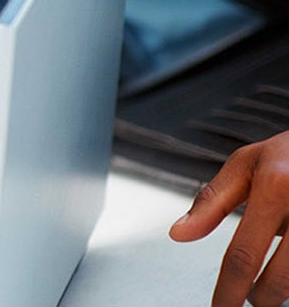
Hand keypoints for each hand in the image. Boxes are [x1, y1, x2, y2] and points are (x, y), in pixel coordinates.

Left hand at [171, 131, 288, 306]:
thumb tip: (179, 234)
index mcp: (276, 185)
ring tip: (273, 282)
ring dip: (286, 288)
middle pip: (281, 278)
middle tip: (253, 298)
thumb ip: (212, 201)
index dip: (230, 290)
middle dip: (262, 297)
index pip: (244, 254)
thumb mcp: (245, 164)